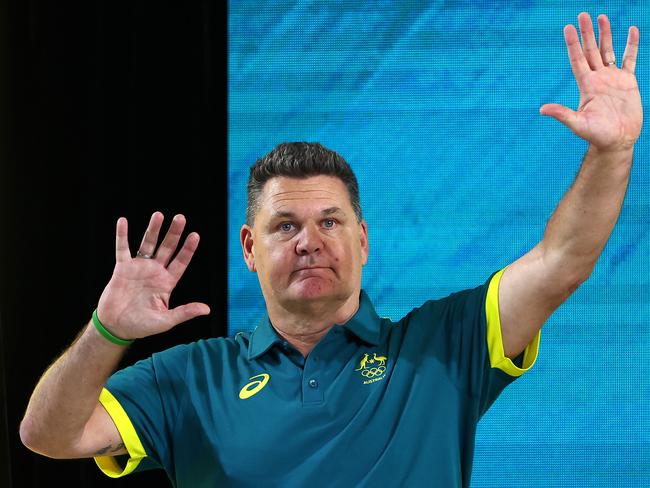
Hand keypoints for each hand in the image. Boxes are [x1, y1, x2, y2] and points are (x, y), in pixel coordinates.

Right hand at [96, 212, 209, 339]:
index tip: (195, 235)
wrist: (116, 327)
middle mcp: (155, 272)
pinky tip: (123, 221)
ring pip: (147, 244)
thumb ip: (184, 312)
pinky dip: (122, 236)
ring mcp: (138, 268)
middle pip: (167, 248)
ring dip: (152, 230)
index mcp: (167, 283)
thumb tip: (207, 309)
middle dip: (173, 233)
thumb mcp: (166, 320)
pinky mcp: (122, 269)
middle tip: (180, 218)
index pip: (181, 262)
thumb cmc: (142, 325)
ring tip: (158, 215)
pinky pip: (122, 249)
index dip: (187, 249)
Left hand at [540, 12, 641, 152]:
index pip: (578, 59)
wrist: (617, 141)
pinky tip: (631, 30)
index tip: (568, 27)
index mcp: (586, 85)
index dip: (573, 44)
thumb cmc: (596, 135)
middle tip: (583, 14)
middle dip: (587, 33)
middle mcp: (598, 78)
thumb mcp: (578, 124)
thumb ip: (562, 115)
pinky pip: (629, 59)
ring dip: (605, 35)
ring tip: (601, 17)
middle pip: (591, 50)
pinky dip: (631, 45)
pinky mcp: (628, 82)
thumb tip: (542, 110)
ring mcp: (613, 79)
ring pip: (608, 51)